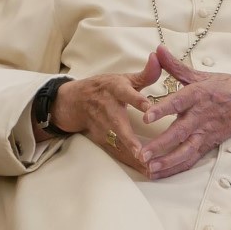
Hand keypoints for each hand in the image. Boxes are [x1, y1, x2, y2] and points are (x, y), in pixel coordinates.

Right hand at [51, 53, 161, 173]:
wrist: (72, 102)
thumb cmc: (102, 88)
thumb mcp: (122, 78)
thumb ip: (145, 73)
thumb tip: (157, 57)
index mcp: (114, 90)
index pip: (128, 94)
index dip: (138, 101)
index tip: (150, 109)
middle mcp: (107, 109)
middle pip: (118, 126)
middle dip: (129, 140)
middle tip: (142, 153)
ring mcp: (103, 126)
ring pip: (118, 143)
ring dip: (133, 156)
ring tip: (149, 168)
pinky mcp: (102, 139)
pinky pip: (118, 152)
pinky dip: (131, 163)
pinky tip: (146, 172)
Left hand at [138, 46, 230, 178]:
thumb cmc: (227, 89)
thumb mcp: (202, 75)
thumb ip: (175, 66)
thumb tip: (157, 50)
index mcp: (199, 95)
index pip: (179, 102)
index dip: (162, 109)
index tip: (146, 116)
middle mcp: (202, 116)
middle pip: (180, 132)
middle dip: (161, 144)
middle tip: (143, 153)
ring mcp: (205, 133)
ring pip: (186, 150)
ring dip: (167, 161)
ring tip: (148, 168)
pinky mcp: (207, 145)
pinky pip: (190, 159)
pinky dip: (174, 168)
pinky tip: (158, 174)